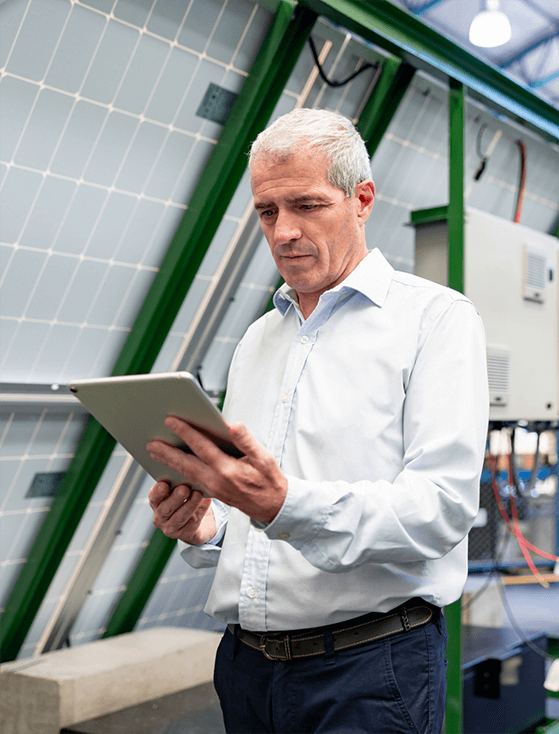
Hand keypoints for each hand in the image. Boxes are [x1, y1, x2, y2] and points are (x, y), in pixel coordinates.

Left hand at [147, 416, 287, 523]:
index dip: (185, 432)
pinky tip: (171, 465)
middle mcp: (216, 481)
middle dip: (167, 452)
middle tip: (150, 442)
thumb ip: (246, 440)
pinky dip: (179, 472)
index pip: (201, 447)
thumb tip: (232, 425)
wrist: (273, 506)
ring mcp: (213, 489)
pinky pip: (191, 481)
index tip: (170, 420)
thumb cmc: (269, 478)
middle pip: (186, 464)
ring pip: (186, 474)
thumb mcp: (264, 457)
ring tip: (154, 451)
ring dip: (168, 462)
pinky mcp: (212, 493)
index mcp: (228, 469)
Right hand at [148, 481, 215, 545]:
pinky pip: (193, 522)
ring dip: (190, 504)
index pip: (153, 497)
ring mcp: (170, 527)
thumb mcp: (178, 489)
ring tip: (198, 494)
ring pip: (180, 517)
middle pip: (166, 508)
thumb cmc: (184, 498)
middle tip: (184, 489)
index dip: (158, 491)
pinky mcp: (184, 534)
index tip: (165, 485)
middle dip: (176, 498)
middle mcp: (160, 516)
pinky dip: (201, 510)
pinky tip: (207, 501)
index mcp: (156, 502)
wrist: (194, 519)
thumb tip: (188, 474)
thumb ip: (179, 483)